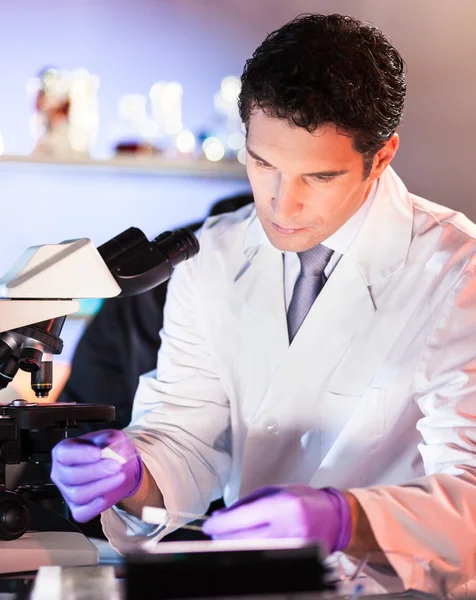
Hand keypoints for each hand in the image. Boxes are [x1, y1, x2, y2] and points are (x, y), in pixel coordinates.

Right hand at [51, 429, 142, 522]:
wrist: (120, 466)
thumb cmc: (110, 449)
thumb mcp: (112, 437)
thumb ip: (110, 439)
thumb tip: (110, 446)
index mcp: (63, 452)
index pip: (64, 454)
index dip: (81, 454)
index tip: (99, 453)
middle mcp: (61, 473)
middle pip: (72, 476)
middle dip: (96, 471)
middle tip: (116, 465)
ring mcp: (67, 492)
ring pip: (78, 495)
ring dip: (101, 486)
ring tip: (120, 476)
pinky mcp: (77, 509)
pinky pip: (82, 513)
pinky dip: (95, 507)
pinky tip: (107, 496)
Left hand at [202, 485, 351, 552]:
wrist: (333, 518)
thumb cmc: (302, 499)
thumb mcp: (274, 491)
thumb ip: (247, 504)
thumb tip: (221, 517)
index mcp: (280, 506)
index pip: (242, 519)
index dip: (221, 524)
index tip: (208, 525)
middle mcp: (285, 529)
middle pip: (242, 540)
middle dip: (223, 537)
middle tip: (215, 532)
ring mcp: (290, 549)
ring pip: (250, 553)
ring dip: (233, 546)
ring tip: (227, 538)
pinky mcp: (293, 561)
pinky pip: (263, 558)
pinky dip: (249, 553)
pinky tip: (242, 547)